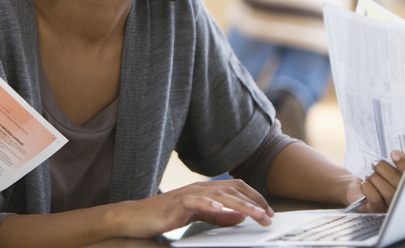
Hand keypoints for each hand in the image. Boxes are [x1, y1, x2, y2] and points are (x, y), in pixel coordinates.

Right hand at [112, 179, 274, 238]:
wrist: (136, 217)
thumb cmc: (164, 215)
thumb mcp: (197, 216)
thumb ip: (218, 216)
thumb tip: (240, 217)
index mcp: (205, 190)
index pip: (235, 188)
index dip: (254, 197)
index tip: (268, 212)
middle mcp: (198, 188)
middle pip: (232, 190)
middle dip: (253, 203)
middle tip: (269, 216)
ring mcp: (187, 194)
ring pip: (219, 195)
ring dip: (239, 204)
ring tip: (254, 214)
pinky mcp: (176, 204)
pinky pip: (195, 201)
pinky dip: (209, 205)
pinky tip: (221, 210)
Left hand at [344, 150, 404, 211]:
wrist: (357, 191)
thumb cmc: (375, 177)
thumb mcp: (384, 169)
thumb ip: (393, 163)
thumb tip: (395, 152)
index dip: (404, 164)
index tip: (394, 153)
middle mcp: (404, 199)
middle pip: (400, 183)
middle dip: (384, 168)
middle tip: (375, 163)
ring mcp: (392, 207)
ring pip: (388, 191)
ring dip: (375, 178)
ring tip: (370, 175)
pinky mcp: (377, 211)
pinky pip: (374, 197)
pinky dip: (367, 187)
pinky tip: (365, 184)